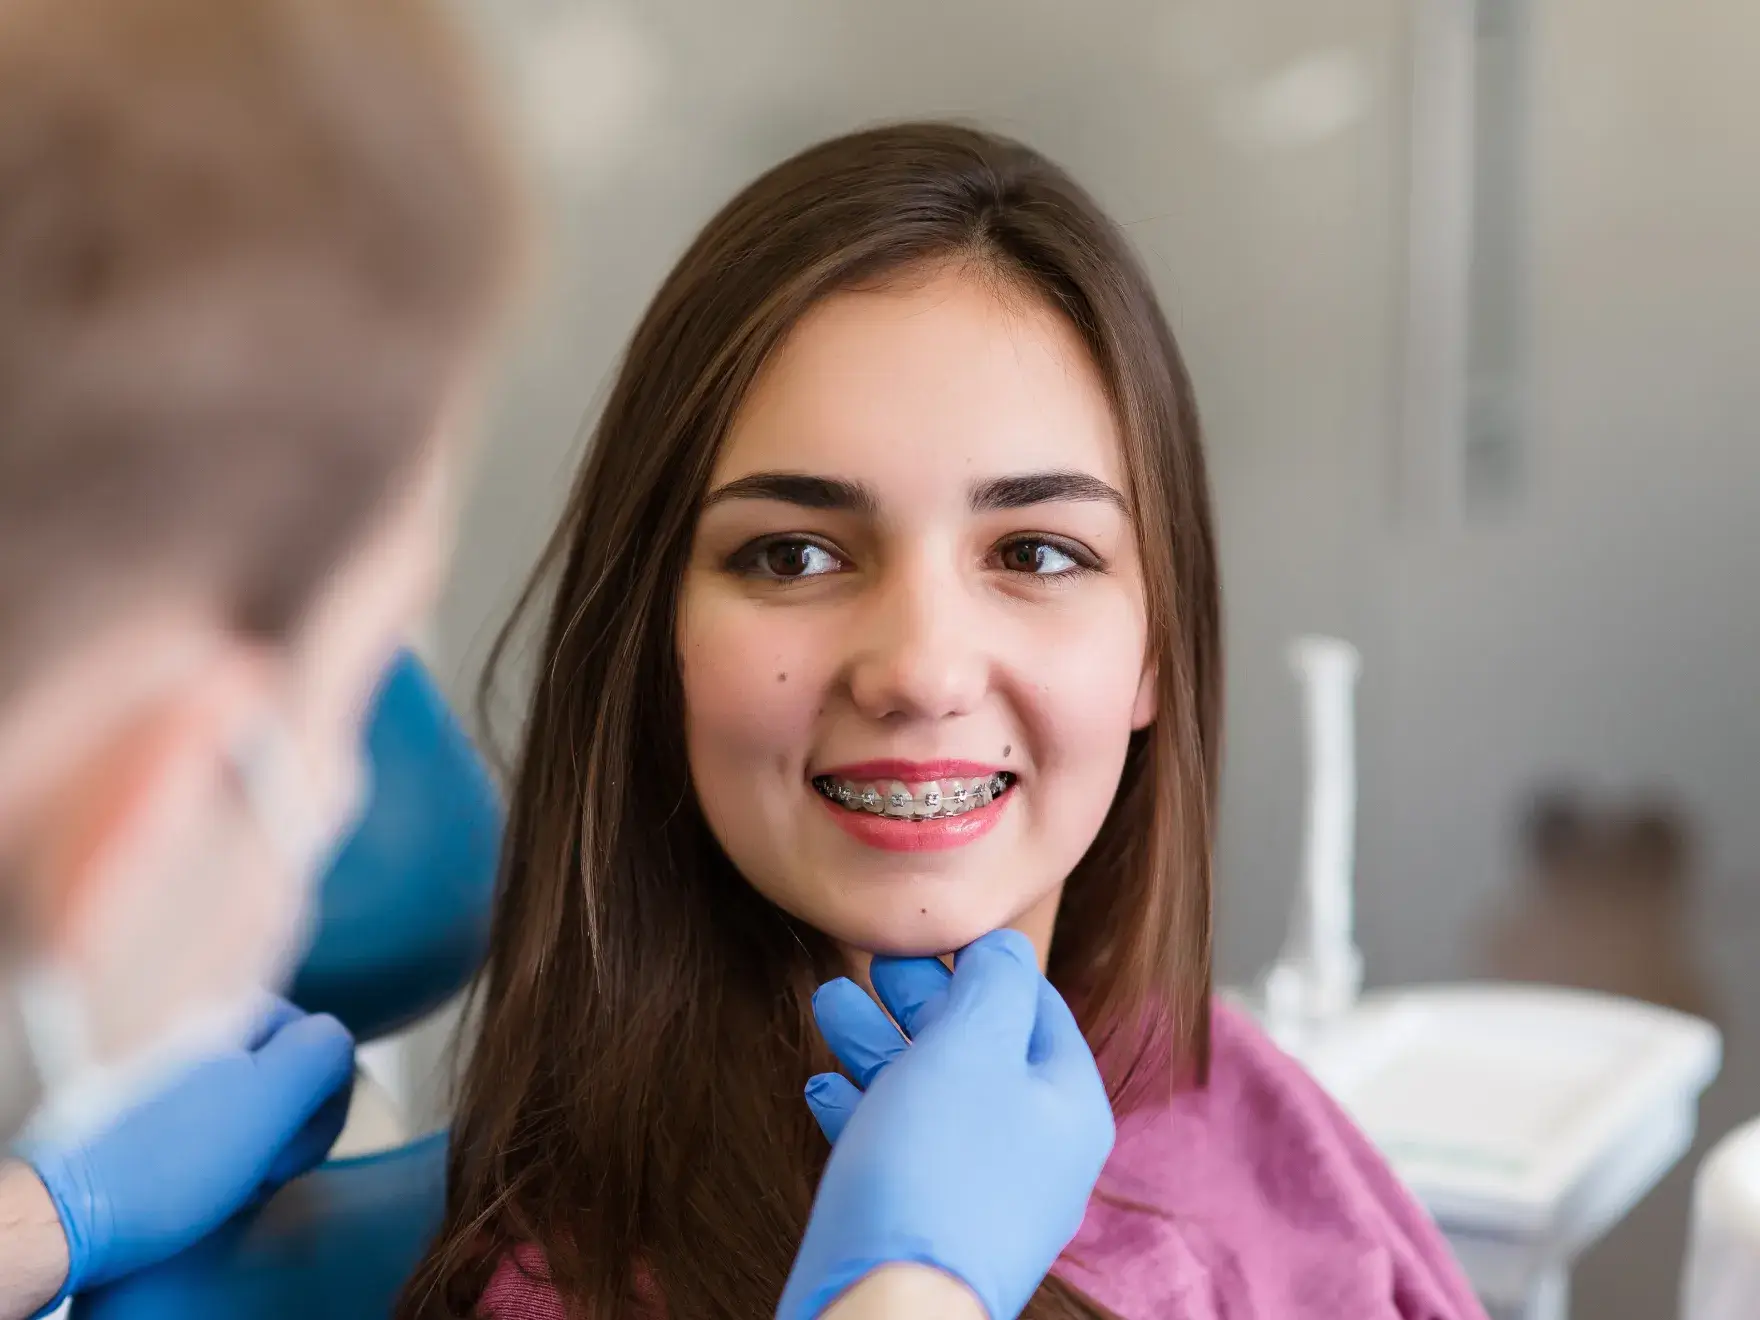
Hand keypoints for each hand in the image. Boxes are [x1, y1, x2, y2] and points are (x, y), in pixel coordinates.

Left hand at [17, 997, 353, 1306]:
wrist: (66, 1210)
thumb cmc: (166, 1160)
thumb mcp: (274, 1096)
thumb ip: (325, 1050)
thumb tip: (333, 1045)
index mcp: (229, 1002)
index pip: (318, 1039)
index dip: (321, 1100)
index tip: (296, 1144)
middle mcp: (191, 1015)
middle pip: (279, 1065)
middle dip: (284, 1121)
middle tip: (261, 1164)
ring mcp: (160, 1055)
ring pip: (243, 1093)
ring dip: (249, 1139)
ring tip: (225, 1175)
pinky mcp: (135, 1097)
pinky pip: (202, 1115)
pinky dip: (209, 1148)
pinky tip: (194, 1176)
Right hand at [778, 930, 1114, 1319]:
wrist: (889, 1309)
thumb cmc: (936, 1168)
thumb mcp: (972, 1046)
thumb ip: (995, 985)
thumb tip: (1005, 948)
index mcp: (1066, 1105)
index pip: (1036, 1007)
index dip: (980, 964)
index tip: (926, 937)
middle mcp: (1035, 1153)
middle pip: (978, 1050)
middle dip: (918, 1002)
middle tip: (870, 965)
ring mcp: (982, 1196)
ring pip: (931, 1098)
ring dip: (878, 1045)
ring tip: (826, 1004)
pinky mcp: (927, 1227)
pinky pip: (900, 1153)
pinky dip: (863, 1111)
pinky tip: (821, 1088)